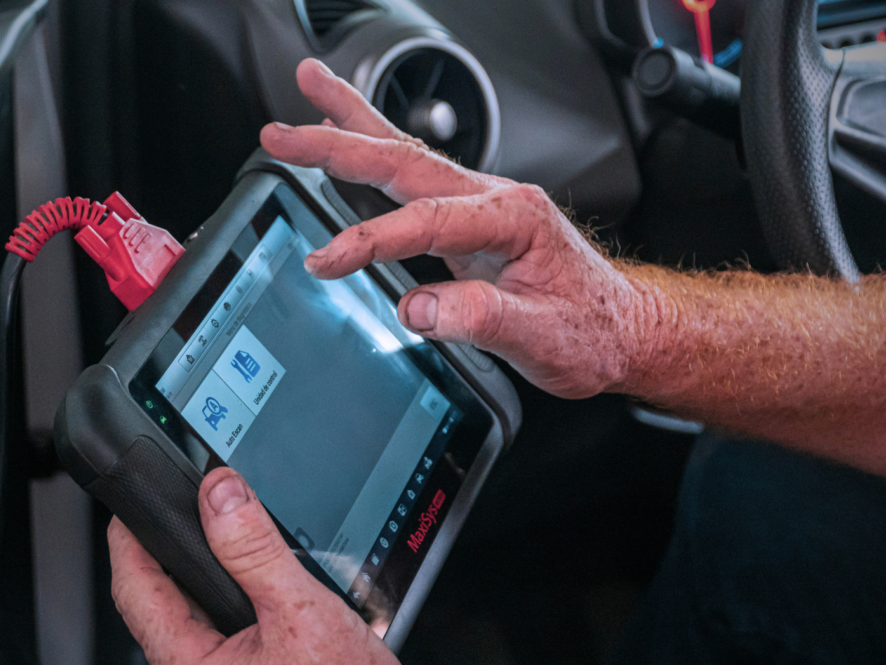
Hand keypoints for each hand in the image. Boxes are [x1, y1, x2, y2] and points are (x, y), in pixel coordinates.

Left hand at [109, 467, 409, 664]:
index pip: (135, 588)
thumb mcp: (302, 611)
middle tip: (185, 503)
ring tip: (223, 530)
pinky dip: (233, 592)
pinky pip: (222, 628)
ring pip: (194, 613)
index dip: (128, 536)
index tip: (134, 499)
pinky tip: (256, 578)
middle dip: (171, 547)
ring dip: (207, 570)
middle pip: (160, 598)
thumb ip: (257, 552)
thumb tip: (221, 495)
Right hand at [260, 59, 652, 397]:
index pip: (425, 221)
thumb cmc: (592, 328)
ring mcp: (480, 204)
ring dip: (353, 124)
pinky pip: (415, 179)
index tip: (328, 259)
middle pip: (403, 160)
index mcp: (512, 217)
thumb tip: (417, 309)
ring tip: (310, 89)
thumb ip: (478, 317)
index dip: (371, 239)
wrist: (624, 328)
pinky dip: (376, 152)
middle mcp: (494, 198)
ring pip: (406, 155)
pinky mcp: (470, 220)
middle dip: (337, 142)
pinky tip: (353, 141)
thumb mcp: (541, 335)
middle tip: (281, 132)